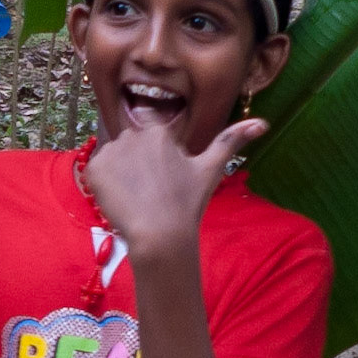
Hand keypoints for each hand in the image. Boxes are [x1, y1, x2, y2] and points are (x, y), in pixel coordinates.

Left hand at [82, 117, 266, 254]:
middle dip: (138, 163)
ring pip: (115, 157)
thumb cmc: (188, 202)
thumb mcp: (211, 169)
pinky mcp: (94, 169)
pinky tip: (121, 199)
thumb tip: (262, 123)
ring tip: (138, 196)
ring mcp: (110, 151)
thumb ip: (232, 140)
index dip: (155, 155)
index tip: (162, 175)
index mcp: (159, 131)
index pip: (151, 133)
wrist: (159, 234)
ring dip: (122, 172)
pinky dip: (105, 184)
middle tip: (151, 190)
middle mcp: (132, 134)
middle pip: (132, 145)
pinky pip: (97, 171)